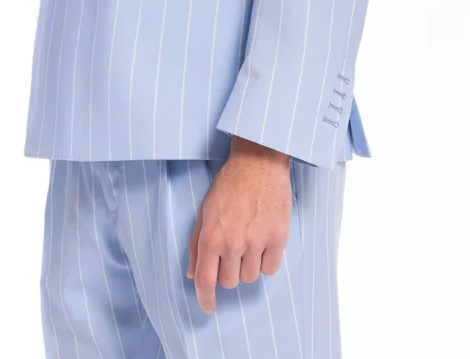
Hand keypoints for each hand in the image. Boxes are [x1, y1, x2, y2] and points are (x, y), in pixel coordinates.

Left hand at [186, 141, 292, 314]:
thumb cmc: (229, 184)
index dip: (205, 299)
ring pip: (250, 277)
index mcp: (211, 236)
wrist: (259, 162)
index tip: (208, 308)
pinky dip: (266, 261)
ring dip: (248, 266)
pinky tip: (263, 242)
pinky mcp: (278, 238)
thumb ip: (196, 243)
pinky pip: (271, 269)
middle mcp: (233, 243)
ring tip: (249, 241)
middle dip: (228, 272)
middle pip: (229, 282)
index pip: (205, 280)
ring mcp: (256, 242)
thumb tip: (192, 273)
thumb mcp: (204, 210)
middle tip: (233, 251)